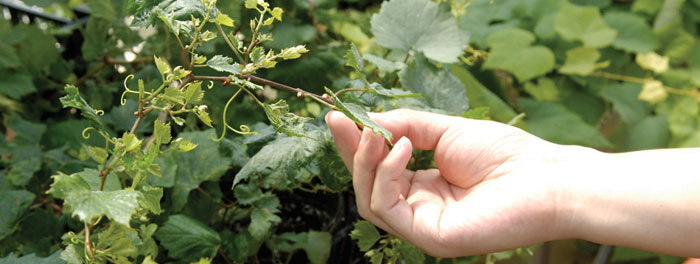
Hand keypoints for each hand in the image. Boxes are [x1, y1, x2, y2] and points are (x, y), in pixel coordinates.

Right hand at [325, 109, 573, 256]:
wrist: (546, 178)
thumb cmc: (506, 155)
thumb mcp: (446, 130)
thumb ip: (405, 125)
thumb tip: (365, 119)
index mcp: (423, 187)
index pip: (377, 169)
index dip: (355, 144)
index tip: (337, 116)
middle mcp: (419, 208)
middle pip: (366, 186)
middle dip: (351, 152)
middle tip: (342, 122)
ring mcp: (423, 226)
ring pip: (369, 200)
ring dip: (367, 162)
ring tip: (381, 135)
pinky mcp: (429, 237)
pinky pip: (388, 208)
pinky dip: (387, 175)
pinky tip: (403, 150)